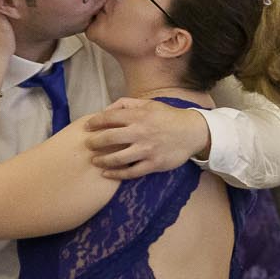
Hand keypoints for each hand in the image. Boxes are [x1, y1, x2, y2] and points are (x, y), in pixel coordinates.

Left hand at [84, 99, 211, 181]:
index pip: (110, 118)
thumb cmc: (168, 117)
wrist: (192, 132)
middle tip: (88, 145)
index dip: (95, 122)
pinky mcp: (153, 164)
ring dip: (102, 160)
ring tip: (94, 161)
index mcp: (139, 115)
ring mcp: (147, 150)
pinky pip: (131, 172)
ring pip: (117, 158)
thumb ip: (127, 103)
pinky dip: (116, 174)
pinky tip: (106, 174)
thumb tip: (106, 109)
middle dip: (94, 142)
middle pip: (109, 138)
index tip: (87, 127)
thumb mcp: (149, 104)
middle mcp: (141, 132)